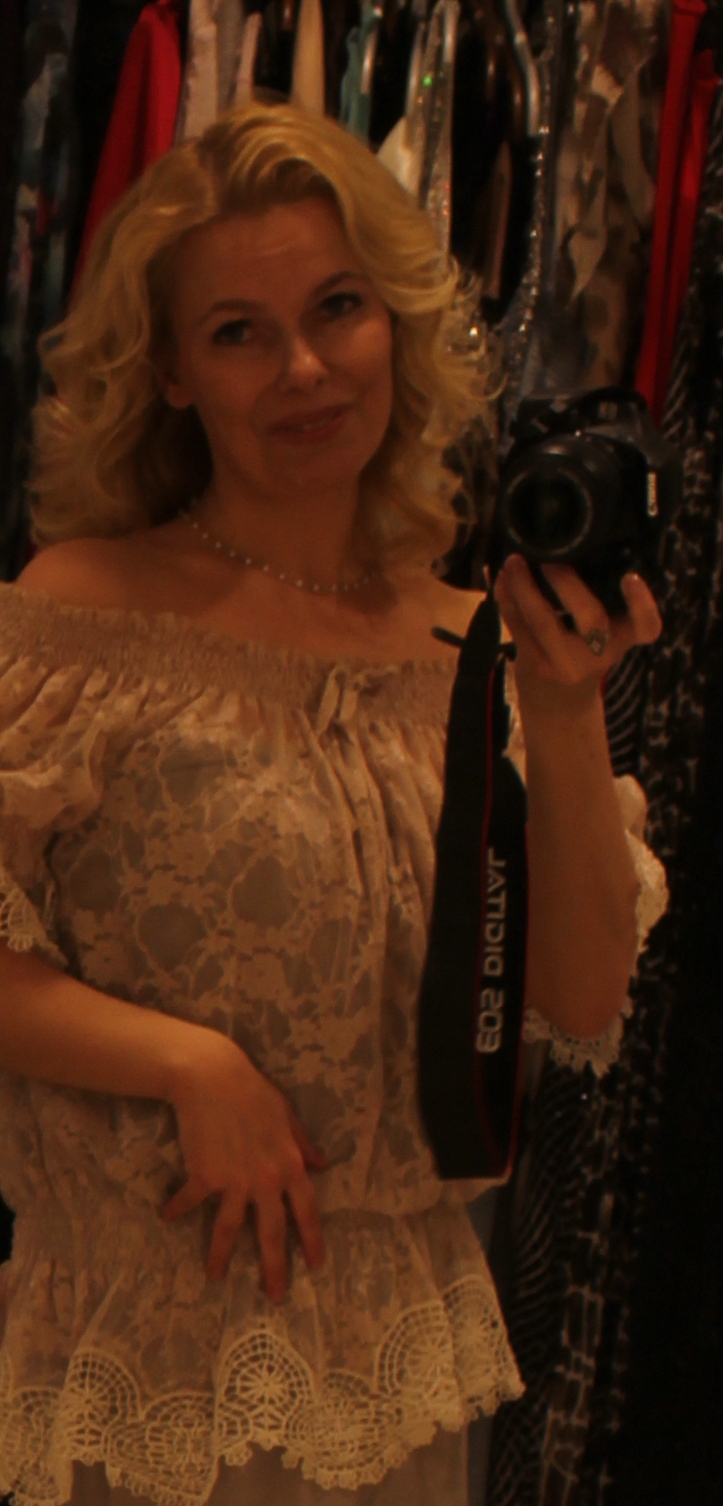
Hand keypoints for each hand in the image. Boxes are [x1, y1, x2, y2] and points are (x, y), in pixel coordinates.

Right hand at [162, 1032, 325, 1297]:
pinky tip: (168, 1216)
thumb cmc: (252, 1091)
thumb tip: (322, 1165)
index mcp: (291, 1165)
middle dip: (273, 1267)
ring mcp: (234, 1181)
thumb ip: (303, 1143)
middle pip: (272, 1233)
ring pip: (228, 1230)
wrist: (211, 1077)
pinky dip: (177, 1208)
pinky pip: (191, 1201)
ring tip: (213, 1277)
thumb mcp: (286, 1115)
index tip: (316, 1266)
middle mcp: (266, 1179)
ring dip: (219, 1256)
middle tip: (273, 1296)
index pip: (307, 1211)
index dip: (312, 1240)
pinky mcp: (203, 1176)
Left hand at [493, 555, 661, 716]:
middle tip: (549, 559)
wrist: (561, 708)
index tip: (631, 578)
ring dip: (524, 587)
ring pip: (544, 622)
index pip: (646, 627)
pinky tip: (501, 579)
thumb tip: (571, 546)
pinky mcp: (535, 666)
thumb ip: (598, 599)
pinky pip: (518, 628)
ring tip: (514, 562)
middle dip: (567, 585)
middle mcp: (600, 654)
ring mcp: (566, 664)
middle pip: (590, 619)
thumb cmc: (585, 656)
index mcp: (623, 639)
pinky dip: (506, 600)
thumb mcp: (604, 635)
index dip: (642, 605)